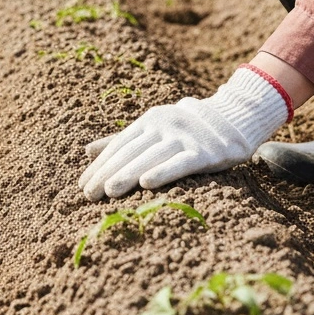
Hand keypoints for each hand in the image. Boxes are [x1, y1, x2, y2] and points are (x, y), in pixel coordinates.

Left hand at [79, 65, 291, 200]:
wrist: (231, 120)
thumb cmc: (184, 130)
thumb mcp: (152, 129)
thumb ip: (121, 141)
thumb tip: (87, 151)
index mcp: (148, 120)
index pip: (118, 145)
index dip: (99, 165)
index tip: (82, 185)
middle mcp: (163, 125)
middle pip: (130, 152)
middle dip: (107, 173)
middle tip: (89, 194)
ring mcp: (183, 137)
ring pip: (150, 157)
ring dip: (127, 174)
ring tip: (108, 192)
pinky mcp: (204, 151)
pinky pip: (180, 163)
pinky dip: (163, 172)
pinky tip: (146, 184)